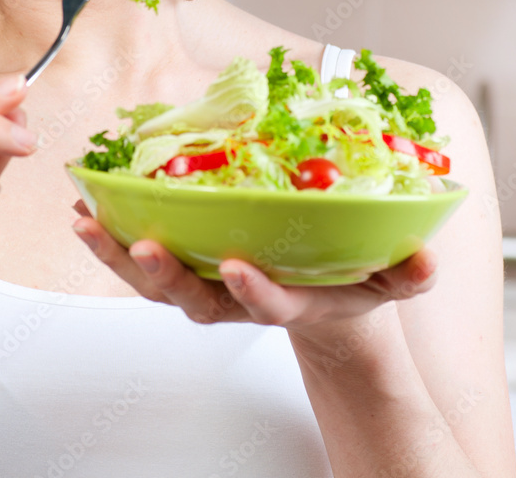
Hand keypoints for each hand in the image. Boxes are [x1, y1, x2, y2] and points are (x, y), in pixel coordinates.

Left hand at [72, 200, 436, 338]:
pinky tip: (89, 211)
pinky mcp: (187, 268)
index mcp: (289, 300)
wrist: (319, 302)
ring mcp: (207, 286)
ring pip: (157, 282)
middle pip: (196, 299)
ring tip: (89, 221)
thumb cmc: (346, 282)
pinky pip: (143, 259)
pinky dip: (113, 238)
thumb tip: (427, 259)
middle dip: (167, 276)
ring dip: (120, 254)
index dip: (253, 291)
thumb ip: (408, 272)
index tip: (237, 268)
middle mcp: (238, 299)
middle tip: (141, 247)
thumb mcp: (386, 280)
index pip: (270, 304)